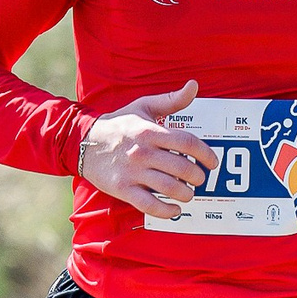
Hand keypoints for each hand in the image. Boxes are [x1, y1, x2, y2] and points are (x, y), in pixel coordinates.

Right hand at [78, 81, 218, 218]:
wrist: (83, 141)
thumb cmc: (119, 124)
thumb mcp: (143, 107)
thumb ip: (171, 100)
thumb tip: (193, 85)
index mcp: (150, 131)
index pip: (187, 143)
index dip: (206, 154)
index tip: (212, 162)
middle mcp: (143, 152)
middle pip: (182, 168)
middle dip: (198, 177)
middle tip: (200, 179)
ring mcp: (133, 172)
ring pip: (169, 188)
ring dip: (186, 194)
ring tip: (188, 193)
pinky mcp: (123, 189)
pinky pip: (150, 205)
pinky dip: (167, 211)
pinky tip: (175, 210)